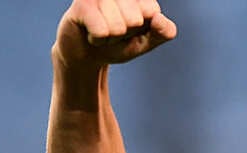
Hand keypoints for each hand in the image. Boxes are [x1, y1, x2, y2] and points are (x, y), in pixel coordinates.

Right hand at [52, 0, 176, 69]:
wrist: (87, 54)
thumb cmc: (118, 44)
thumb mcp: (146, 41)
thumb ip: (163, 32)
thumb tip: (159, 18)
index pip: (152, 13)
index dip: (142, 29)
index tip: (131, 28)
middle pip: (134, 20)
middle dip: (125, 34)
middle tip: (114, 31)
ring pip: (117, 27)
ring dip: (110, 38)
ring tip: (102, 30)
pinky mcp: (82, 4)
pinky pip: (101, 31)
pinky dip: (98, 40)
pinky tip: (91, 33)